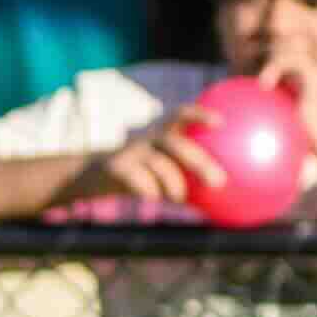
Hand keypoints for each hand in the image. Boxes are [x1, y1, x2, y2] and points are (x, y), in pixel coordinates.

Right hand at [87, 124, 208, 206]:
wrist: (92, 175)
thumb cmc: (138, 173)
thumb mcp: (159, 166)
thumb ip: (187, 173)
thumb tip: (223, 192)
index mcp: (159, 132)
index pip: (180, 115)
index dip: (200, 115)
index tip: (220, 123)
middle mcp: (146, 137)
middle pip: (175, 143)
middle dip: (198, 161)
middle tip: (219, 182)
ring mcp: (130, 151)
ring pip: (158, 163)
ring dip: (174, 184)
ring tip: (181, 200)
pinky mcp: (116, 168)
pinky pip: (138, 180)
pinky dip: (150, 191)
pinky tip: (156, 201)